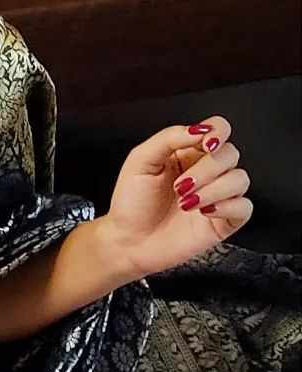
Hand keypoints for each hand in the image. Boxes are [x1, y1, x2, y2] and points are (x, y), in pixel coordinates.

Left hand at [98, 116, 253, 281]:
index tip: (206, 144)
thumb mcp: (140, 161)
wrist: (127, 242)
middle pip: (230, 154)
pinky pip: (245, 207)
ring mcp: (217, 196)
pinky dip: (227, 207)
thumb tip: (200, 129)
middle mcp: (207, 172)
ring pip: (240, 179)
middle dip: (206, 170)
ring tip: (186, 203)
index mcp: (188, 152)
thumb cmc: (131, 203)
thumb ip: (169, 138)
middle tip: (179, 187)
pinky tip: (204, 212)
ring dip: (213, 190)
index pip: (219, 129)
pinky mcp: (224, 220)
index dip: (219, 132)